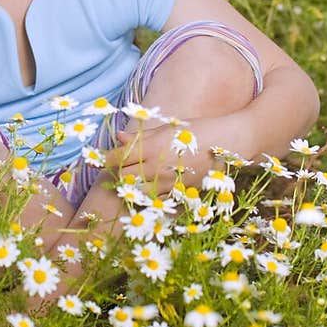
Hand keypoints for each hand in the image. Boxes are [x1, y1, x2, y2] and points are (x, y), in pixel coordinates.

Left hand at [103, 117, 221, 195]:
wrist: (230, 144)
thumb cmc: (199, 130)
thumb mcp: (169, 128)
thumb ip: (142, 136)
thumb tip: (119, 137)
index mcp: (153, 148)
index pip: (119, 158)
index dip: (104, 159)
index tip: (96, 159)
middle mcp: (158, 168)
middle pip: (124, 177)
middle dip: (117, 172)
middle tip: (117, 166)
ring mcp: (169, 183)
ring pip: (138, 191)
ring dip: (131, 185)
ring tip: (132, 178)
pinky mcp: (179, 193)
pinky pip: (156, 199)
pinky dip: (148, 194)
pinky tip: (149, 187)